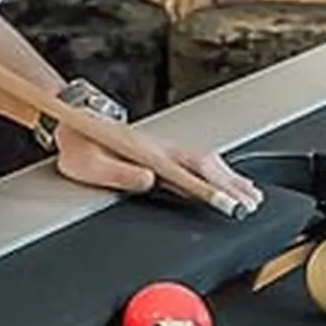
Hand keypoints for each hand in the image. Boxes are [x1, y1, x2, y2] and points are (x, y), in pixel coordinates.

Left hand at [52, 115, 264, 217]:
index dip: (210, 190)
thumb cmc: (80, 145)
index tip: (230, 203)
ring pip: (207, 159)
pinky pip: (200, 158)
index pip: (186, 173)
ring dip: (231, 176)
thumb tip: (147, 180)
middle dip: (232, 184)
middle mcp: (161, 146)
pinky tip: (229, 177)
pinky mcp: (165, 148)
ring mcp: (165, 145)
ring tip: (251, 193)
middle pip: (206, 164)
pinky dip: (220, 169)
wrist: (73, 121)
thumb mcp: (88, 165)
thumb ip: (119, 173)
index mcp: (147, 151)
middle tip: (251, 203)